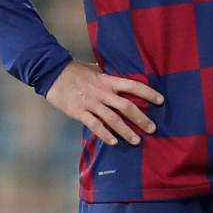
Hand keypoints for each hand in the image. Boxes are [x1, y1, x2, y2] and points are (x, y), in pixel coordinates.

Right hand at [45, 60, 162, 145]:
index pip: (132, 86)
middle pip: (126, 107)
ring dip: (126, 131)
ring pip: (113, 119)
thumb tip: (120, 80)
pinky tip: (113, 142)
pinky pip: (95, 125)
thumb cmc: (74, 70)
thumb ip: (107, 77)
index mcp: (107, 80)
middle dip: (141, 118)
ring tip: (136, 140)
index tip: (161, 100)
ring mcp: (91, 103)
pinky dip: (105, 135)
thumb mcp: (94, 70)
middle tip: (152, 128)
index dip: (148, 92)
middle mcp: (102, 92)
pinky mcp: (79, 112)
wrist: (52, 72)